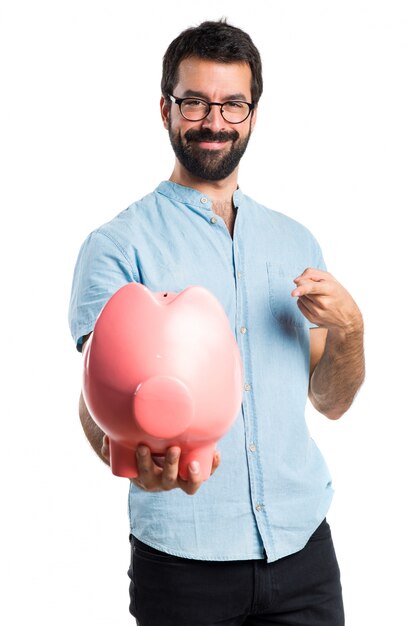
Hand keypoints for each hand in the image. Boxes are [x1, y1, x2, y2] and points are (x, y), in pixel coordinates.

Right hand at [101, 436, 220, 495]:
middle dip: (170, 465)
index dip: (145, 464)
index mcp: (147, 477)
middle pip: (168, 479)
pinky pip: (207, 472)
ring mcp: (182, 478)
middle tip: (172, 448)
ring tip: (194, 460)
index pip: (146, 476)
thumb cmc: (140, 450)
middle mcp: (165, 481)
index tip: (142, 447)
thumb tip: (107, 439)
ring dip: (193, 474)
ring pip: (189, 483)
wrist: (158, 457)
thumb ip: (112, 444)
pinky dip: (213, 465)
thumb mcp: (126, 448)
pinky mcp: (196, 471)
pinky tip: (216, 453)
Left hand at [291, 268, 362, 333]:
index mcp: (331, 290)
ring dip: (305, 294)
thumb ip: (312, 273)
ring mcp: (318, 313)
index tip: (294, 292)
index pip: (313, 288)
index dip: (302, 289)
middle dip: (306, 286)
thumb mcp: (331, 279)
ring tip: (317, 296)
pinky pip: (300, 305)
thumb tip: (296, 280)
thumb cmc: (338, 295)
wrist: (347, 318)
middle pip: (304, 290)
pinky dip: (303, 302)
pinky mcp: (313, 319)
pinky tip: (313, 302)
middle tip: (317, 288)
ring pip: (301, 298)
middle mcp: (324, 303)